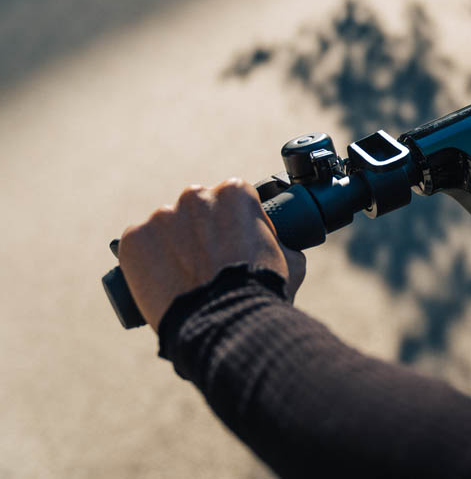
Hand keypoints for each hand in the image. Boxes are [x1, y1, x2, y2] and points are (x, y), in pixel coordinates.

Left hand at [118, 179, 305, 330]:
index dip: (235, 223)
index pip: (232, 199)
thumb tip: (285, 245)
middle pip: (197, 209)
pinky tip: (162, 281)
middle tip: (209, 263)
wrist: (223, 323)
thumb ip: (283, 243)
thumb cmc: (260, 292)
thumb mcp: (291, 260)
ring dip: (173, 245)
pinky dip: (147, 261)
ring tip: (184, 278)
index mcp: (235, 192)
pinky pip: (139, 246)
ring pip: (166, 227)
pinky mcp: (133, 239)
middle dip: (201, 231)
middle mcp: (195, 196)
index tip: (234, 245)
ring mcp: (161, 216)